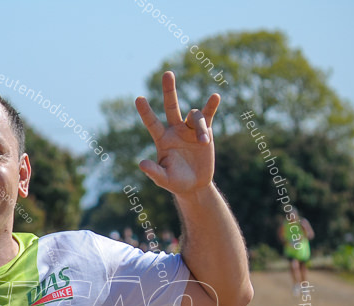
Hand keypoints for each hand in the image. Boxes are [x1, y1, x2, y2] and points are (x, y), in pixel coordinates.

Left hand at [135, 71, 218, 196]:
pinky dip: (211, 106)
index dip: (146, 112)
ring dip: (200, 127)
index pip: (152, 123)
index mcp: (162, 139)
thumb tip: (141, 164)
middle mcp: (175, 130)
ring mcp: (190, 129)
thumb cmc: (175, 182)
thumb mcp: (163, 179)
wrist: (195, 184)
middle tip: (167, 73)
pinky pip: (208, 115)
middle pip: (171, 106)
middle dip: (169, 90)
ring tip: (203, 142)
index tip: (138, 98)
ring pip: (194, 117)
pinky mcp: (206, 131)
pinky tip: (215, 97)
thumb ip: (153, 172)